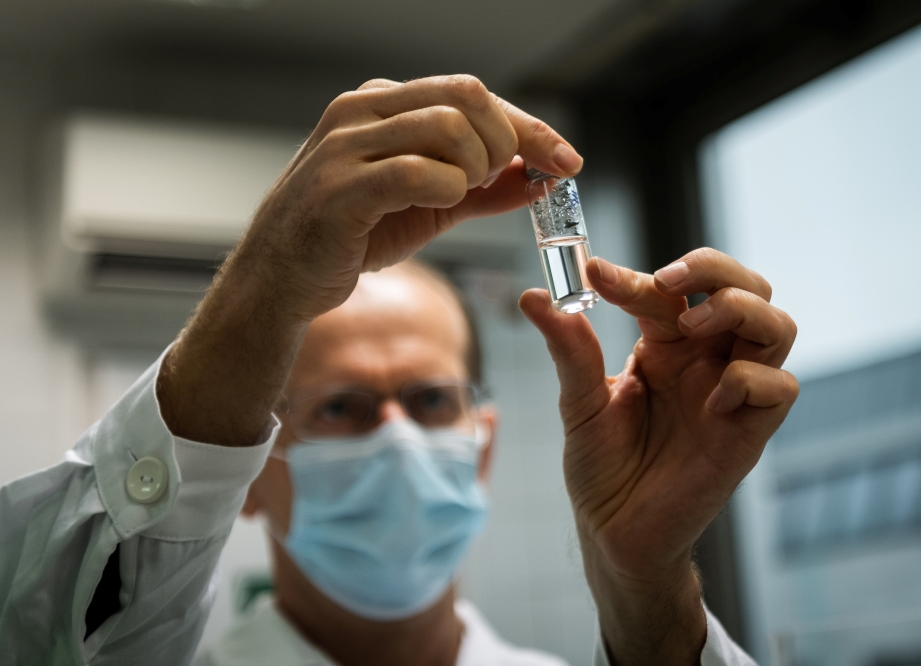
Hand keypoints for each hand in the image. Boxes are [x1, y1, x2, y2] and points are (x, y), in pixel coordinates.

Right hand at [159, 75, 581, 446]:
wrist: (281, 280)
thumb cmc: (351, 236)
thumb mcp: (428, 206)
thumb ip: (483, 188)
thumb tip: (540, 178)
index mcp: (382, 104)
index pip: (472, 93)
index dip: (530, 126)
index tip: (568, 160)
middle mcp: (361, 111)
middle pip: (467, 96)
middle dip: (506, 142)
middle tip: (499, 182)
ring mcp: (345, 144)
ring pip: (446, 127)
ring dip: (476, 168)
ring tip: (461, 196)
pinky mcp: (339, 187)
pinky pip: (417, 172)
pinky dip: (447, 189)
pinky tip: (441, 203)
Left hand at [520, 249, 797, 664]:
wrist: (614, 532)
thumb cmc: (602, 467)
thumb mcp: (580, 403)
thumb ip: (569, 349)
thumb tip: (534, 296)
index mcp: (667, 345)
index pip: (671, 289)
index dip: (636, 275)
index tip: (592, 273)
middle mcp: (706, 360)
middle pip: (746, 287)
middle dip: (715, 269)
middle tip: (668, 280)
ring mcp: (733, 393)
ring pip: (776, 325)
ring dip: (741, 309)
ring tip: (692, 326)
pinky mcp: (750, 432)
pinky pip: (780, 387)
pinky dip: (750, 379)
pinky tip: (711, 399)